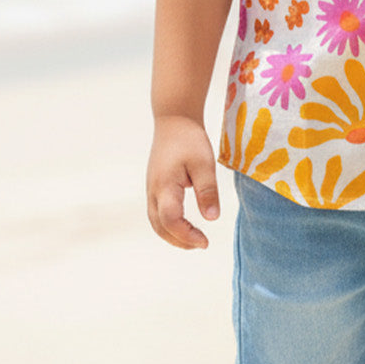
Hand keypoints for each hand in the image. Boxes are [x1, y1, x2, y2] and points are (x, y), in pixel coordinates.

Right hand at [146, 115, 220, 248]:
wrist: (174, 119)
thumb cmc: (189, 139)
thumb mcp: (204, 163)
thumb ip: (207, 191)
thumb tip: (212, 218)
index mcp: (164, 187)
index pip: (171, 221)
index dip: (187, 236)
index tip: (205, 242)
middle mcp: (153, 191)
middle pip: (160, 227)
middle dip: (179, 241)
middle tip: (201, 244)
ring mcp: (151, 189)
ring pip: (156, 222)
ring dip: (172, 235)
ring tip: (194, 239)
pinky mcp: (155, 186)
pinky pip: (157, 213)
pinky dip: (168, 225)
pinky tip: (183, 225)